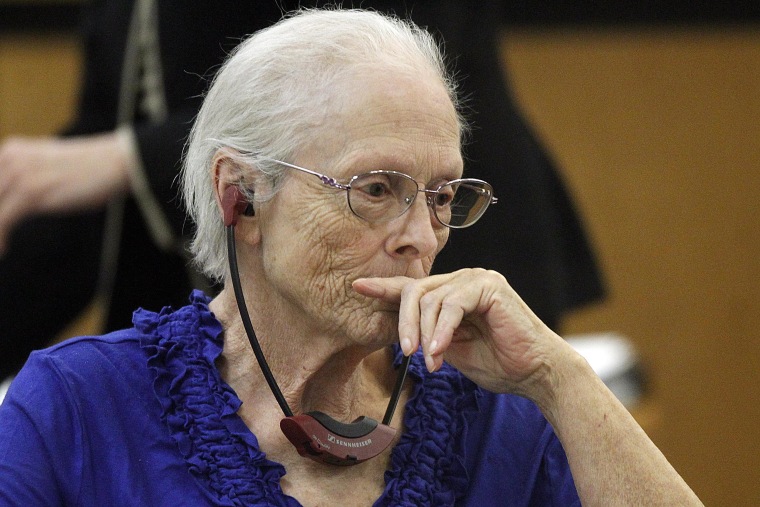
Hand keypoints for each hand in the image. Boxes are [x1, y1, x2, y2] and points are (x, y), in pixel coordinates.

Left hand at [0, 133, 130, 254]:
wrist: (116, 163)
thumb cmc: (91, 170)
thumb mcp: (51, 168)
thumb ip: (30, 176)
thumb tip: (21, 201)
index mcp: (11, 152)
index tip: (1, 225)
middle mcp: (9, 159)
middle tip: (0, 237)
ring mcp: (19, 175)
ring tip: (1, 248)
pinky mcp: (31, 192)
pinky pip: (2, 221)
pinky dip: (0, 238)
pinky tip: (3, 250)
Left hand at [353, 268, 573, 397]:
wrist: (535, 373)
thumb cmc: (498, 363)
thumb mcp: (450, 348)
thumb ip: (428, 334)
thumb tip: (400, 332)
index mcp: (454, 292)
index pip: (414, 287)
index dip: (385, 288)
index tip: (358, 287)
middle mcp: (464, 279)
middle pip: (416, 291)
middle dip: (404, 322)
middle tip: (405, 353)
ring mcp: (477, 278)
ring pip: (431, 298)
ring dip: (426, 334)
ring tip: (432, 361)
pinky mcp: (488, 285)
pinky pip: (452, 304)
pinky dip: (442, 330)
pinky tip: (441, 352)